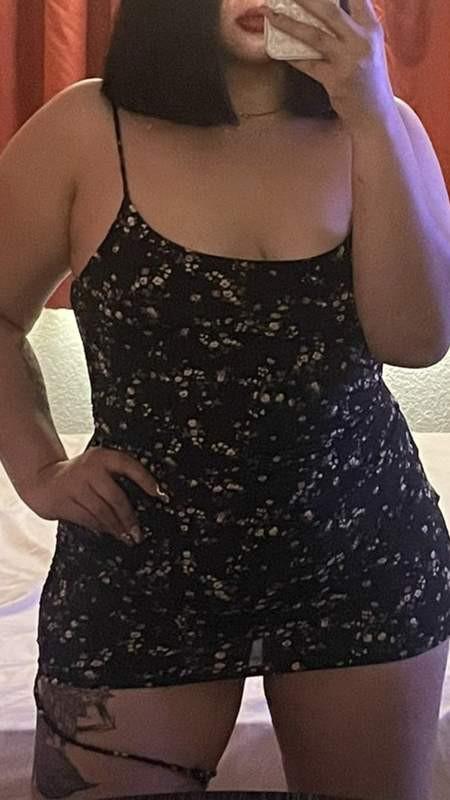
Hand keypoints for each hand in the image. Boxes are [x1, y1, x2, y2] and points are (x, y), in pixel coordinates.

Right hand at [23, 447, 168, 546]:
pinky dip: (101, 528)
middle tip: (138, 533)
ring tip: (127, 537)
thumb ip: (117, 476)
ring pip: (102, 512)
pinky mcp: (64, 502)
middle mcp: (89, 469)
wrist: (44, 479)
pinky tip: (110, 533)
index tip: (159, 494)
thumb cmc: (81, 475)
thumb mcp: (99, 466)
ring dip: (117, 528)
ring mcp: (75, 486)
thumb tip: (148, 499)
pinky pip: (88, 519)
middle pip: (116, 497)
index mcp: (102, 456)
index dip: (145, 479)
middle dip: (129, 518)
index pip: (128, 465)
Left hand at [261, 0, 396, 130]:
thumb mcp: (370, 45)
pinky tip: (276, 49)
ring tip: (270, 14)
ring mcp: (347, 60)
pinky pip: (307, 64)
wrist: (374, 112)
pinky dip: (291, 56)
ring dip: (289, 24)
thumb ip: (355, 24)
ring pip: (314, 35)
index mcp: (371, 28)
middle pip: (330, 10)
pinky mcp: (335, 80)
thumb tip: (330, 7)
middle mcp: (361, 40)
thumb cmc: (368, 77)